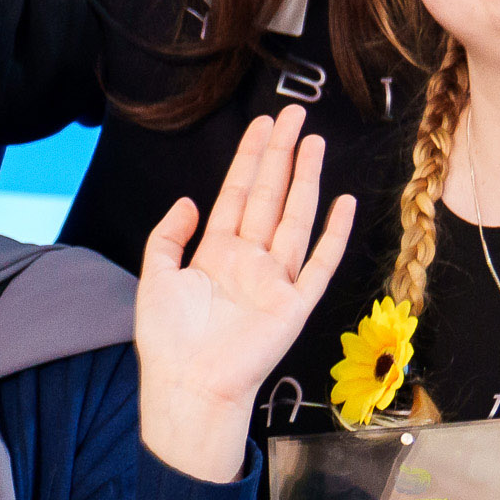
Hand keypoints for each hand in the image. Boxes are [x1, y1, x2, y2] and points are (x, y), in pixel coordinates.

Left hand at [135, 107, 356, 479]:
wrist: (188, 386)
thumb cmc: (169, 340)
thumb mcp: (156, 277)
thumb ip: (168, 236)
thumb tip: (188, 201)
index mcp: (217, 252)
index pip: (237, 193)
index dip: (250, 157)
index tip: (263, 124)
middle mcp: (249, 260)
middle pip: (269, 195)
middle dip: (280, 154)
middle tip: (294, 113)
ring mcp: (275, 280)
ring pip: (295, 218)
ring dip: (305, 180)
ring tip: (314, 142)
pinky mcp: (295, 305)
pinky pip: (319, 264)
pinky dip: (333, 234)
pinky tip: (344, 203)